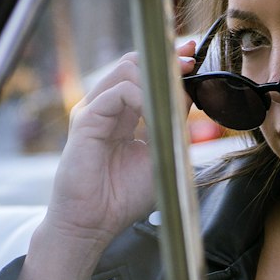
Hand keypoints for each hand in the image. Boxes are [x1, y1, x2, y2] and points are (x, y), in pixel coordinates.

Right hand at [15, 39, 195, 279]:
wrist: (94, 224)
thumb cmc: (122, 197)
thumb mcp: (160, 154)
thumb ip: (173, 124)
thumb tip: (191, 94)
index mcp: (122, 115)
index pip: (143, 74)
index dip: (168, 63)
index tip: (193, 56)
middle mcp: (106, 108)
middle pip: (133, 63)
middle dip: (165, 62)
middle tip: (190, 64)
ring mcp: (94, 111)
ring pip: (125, 70)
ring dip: (157, 80)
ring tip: (176, 97)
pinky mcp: (86, 121)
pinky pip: (117, 94)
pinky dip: (142, 97)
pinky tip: (156, 114)